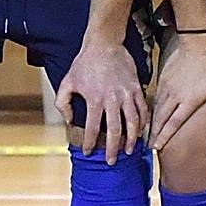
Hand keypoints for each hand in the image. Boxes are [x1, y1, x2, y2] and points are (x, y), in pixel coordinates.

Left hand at [61, 38, 147, 160]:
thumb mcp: (66, 82)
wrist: (105, 44)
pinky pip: (143, 110)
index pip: (91, 128)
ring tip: (130, 150)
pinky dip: (143, 123)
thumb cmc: (84, 63)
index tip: (88, 152)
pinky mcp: (136, 88)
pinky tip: (141, 131)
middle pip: (115, 131)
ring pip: (133, 122)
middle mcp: (112, 99)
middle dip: (113, 149)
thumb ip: (63, 104)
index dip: (89, 143)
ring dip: (132, 139)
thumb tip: (68, 120)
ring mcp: (127, 94)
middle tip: (111, 161)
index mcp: (94, 99)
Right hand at [151, 37, 205, 148]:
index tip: (157, 147)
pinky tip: (151, 116)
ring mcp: (168, 87)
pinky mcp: (163, 79)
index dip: (164, 136)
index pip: (174, 122)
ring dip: (151, 123)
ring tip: (147, 135)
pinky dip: (152, 109)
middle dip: (153, 134)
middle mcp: (176, 96)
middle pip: (161, 119)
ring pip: (156, 109)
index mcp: (190, 100)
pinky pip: (155, 98)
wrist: (198, 42)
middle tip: (148, 147)